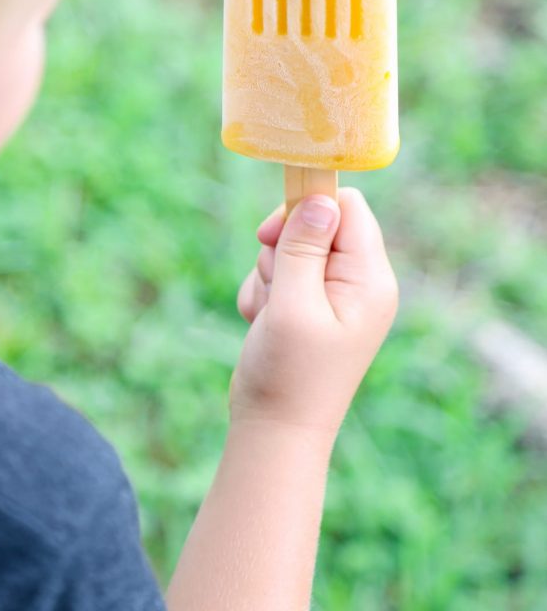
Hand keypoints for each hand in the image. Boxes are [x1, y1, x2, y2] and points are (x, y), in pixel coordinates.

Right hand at [230, 188, 397, 437]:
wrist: (274, 433)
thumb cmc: (287, 373)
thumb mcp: (293, 303)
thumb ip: (305, 246)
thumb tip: (321, 198)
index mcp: (370, 279)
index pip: (347, 208)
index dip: (307, 208)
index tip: (270, 232)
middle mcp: (360, 284)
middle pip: (316, 224)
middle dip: (283, 249)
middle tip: (276, 287)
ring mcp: (335, 296)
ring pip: (291, 249)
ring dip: (269, 274)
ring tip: (270, 316)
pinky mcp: (311, 307)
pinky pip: (281, 274)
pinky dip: (265, 293)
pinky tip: (263, 325)